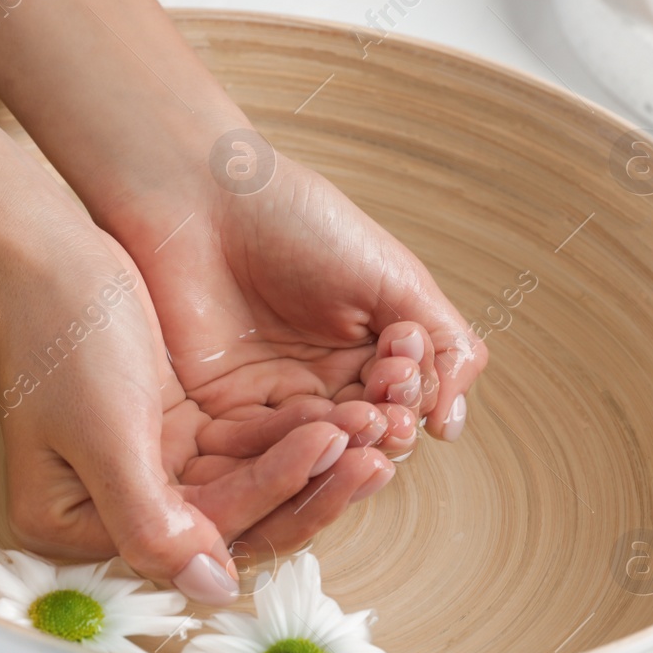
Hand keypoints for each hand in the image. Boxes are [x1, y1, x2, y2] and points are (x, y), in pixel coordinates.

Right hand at [0, 214, 398, 603]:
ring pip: (250, 484)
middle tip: (376, 452)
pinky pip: (247, 448)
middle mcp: (116, 509)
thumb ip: (150, 521)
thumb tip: (210, 586)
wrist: (44, 251)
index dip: (274, 494)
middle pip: (233, 519)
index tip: (332, 448)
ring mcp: (151, 470)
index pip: (203, 533)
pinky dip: (291, 430)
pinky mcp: (176, 431)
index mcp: (78, 526)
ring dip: (311, 458)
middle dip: (309, 485)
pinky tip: (342, 411)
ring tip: (374, 427)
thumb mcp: (105, 432)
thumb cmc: (58, 334)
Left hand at [100, 143, 488, 551]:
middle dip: (383, 424)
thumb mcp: (393, 277)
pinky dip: (296, 451)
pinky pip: (265, 454)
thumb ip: (443, 344)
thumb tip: (451, 424)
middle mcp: (325, 381)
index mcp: (370, 348)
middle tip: (385, 408)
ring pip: (321, 452)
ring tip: (359, 420)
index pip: (405, 399)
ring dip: (347, 444)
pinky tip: (316, 431)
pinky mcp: (221, 415)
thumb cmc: (299, 221)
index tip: (402, 362)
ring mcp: (274, 400)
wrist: (201, 197)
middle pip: (367, 435)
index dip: (412, 392)